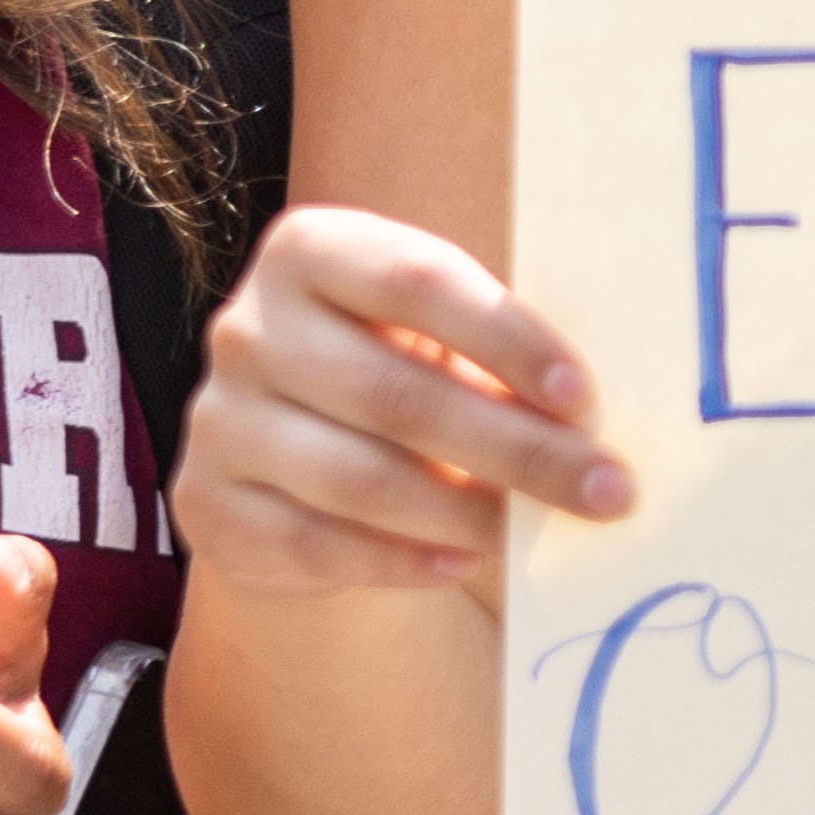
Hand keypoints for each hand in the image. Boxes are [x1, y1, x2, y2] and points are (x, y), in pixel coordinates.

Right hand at [179, 206, 621, 601]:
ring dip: (465, 512)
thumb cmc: (406, 371)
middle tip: (606, 488)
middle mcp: (247, 329)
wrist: (295, 460)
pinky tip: (464, 563)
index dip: (507, 337)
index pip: (417, 280)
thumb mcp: (443, 335)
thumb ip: (501, 348)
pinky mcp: (207, 505)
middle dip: (518, 448)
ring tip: (541, 528)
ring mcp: (217, 420)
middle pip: (396, 394)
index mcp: (309, 251)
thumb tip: (596, 411)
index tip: (584, 397)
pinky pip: (313, 542)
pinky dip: (399, 560)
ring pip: (357, 477)